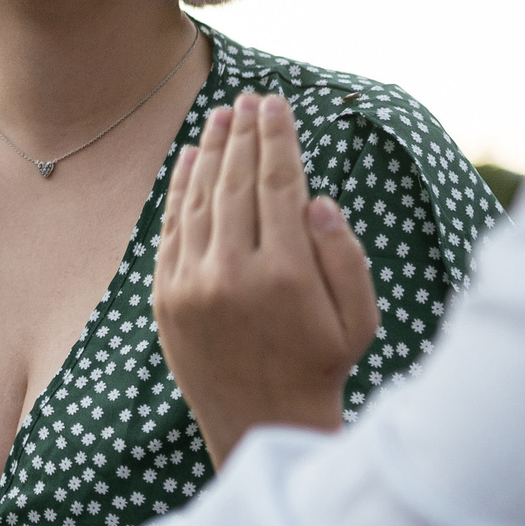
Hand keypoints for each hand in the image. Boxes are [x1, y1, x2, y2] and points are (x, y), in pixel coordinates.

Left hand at [152, 94, 379, 457]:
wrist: (261, 425)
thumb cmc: (322, 367)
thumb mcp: (359, 318)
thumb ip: (344, 256)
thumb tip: (314, 198)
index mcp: (286, 275)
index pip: (278, 185)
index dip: (277, 140)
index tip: (277, 106)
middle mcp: (233, 275)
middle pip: (236, 184)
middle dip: (243, 136)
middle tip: (249, 100)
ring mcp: (192, 286)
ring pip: (199, 201)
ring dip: (209, 153)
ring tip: (220, 117)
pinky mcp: (166, 298)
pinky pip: (172, 231)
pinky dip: (179, 191)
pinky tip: (189, 160)